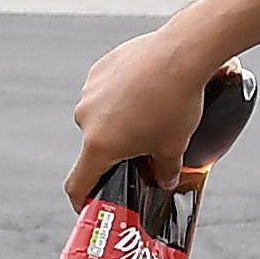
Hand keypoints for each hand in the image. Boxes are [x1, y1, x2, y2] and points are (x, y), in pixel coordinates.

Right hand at [67, 28, 229, 203]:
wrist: (181, 53)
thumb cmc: (175, 102)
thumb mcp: (174, 145)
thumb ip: (166, 170)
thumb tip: (166, 179)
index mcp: (99, 145)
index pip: (78, 183)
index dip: (81, 200)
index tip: (88, 205)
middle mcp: (86, 118)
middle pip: (96, 145)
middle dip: (117, 149)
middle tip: (143, 145)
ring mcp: (90, 90)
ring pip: (101, 115)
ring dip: (118, 119)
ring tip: (150, 111)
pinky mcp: (100, 68)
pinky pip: (106, 90)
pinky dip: (121, 94)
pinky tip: (146, 89)